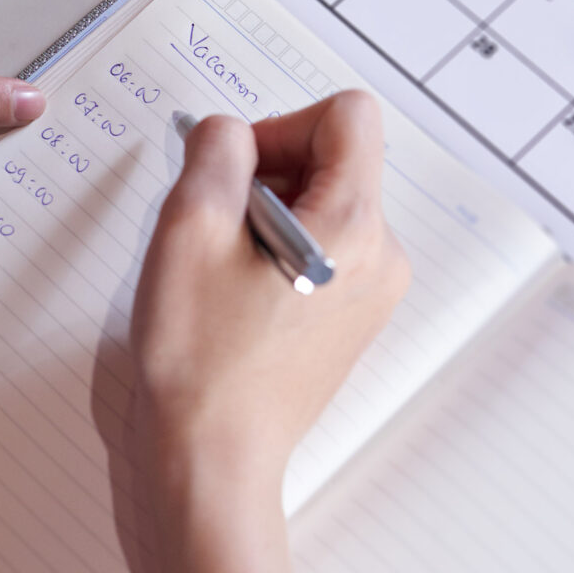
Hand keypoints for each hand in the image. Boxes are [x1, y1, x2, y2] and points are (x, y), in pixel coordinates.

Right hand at [129, 94, 409, 500]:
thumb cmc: (201, 356)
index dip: (282, 125)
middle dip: (270, 172)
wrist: (213, 457)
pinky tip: (236, 295)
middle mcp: (383, 255)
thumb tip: (230, 133)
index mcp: (356, 226)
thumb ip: (216, 150)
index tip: (238, 171)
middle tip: (218, 226)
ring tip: (223, 269)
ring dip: (268, 214)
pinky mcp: (353, 318)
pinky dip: (277, 249)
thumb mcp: (190, 224)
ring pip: (324, 203)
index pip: (347, 116)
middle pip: (336, 159)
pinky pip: (324, 247)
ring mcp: (373, 291)